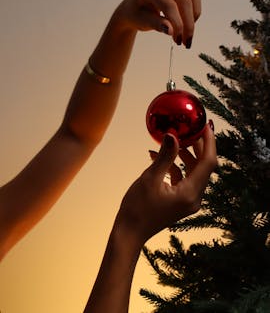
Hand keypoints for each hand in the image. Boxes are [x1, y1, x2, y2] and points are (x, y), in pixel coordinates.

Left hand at [114, 0, 206, 46]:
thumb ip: (156, 25)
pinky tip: (192, 12)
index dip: (177, 25)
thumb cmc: (137, 15)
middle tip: (186, 41)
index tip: (178, 41)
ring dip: (195, 14)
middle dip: (188, 24)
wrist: (134, 8)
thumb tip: (171, 31)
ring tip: (188, 31)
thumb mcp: (142, 22)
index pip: (169, 5)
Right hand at [116, 124, 216, 243]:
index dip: (209, 141)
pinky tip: (159, 157)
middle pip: (203, 166)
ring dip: (184, 156)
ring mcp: (188, 200)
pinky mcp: (181, 200)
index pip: (208, 162)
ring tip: (172, 141)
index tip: (204, 125)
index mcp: (190, 193)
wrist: (129, 233)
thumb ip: (165, 156)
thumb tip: (173, 135)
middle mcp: (194, 198)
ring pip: (193, 172)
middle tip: (189, 128)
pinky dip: (175, 167)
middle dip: (197, 146)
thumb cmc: (137, 209)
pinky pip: (183, 179)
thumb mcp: (150, 178)